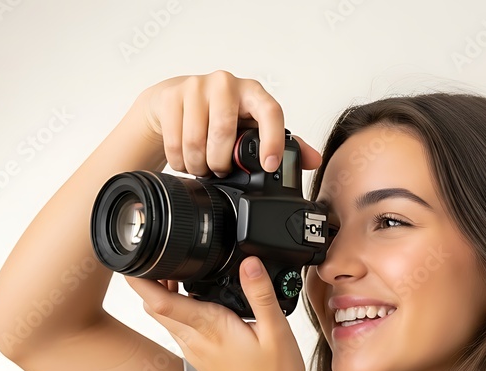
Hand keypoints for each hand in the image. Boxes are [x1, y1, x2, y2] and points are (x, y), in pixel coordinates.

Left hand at [125, 256, 304, 370]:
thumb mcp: (277, 332)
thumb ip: (260, 294)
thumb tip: (249, 262)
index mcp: (209, 328)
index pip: (160, 301)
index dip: (141, 279)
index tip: (132, 261)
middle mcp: (194, 340)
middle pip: (155, 306)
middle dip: (150, 281)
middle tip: (161, 256)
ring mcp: (194, 351)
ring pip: (165, 318)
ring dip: (163, 295)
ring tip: (181, 272)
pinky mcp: (199, 358)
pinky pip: (179, 328)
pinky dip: (179, 310)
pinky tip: (200, 302)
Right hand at [133, 70, 321, 175]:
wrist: (174, 100)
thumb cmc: (218, 114)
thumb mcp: (250, 126)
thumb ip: (283, 143)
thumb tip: (313, 160)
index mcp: (252, 92)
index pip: (270, 111)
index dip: (272, 140)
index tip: (268, 166)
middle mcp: (226, 84)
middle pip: (224, 132)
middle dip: (221, 162)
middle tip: (220, 171)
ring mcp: (196, 87)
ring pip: (197, 140)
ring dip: (198, 165)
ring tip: (202, 168)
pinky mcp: (172, 96)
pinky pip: (175, 141)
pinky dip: (180, 161)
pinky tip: (184, 160)